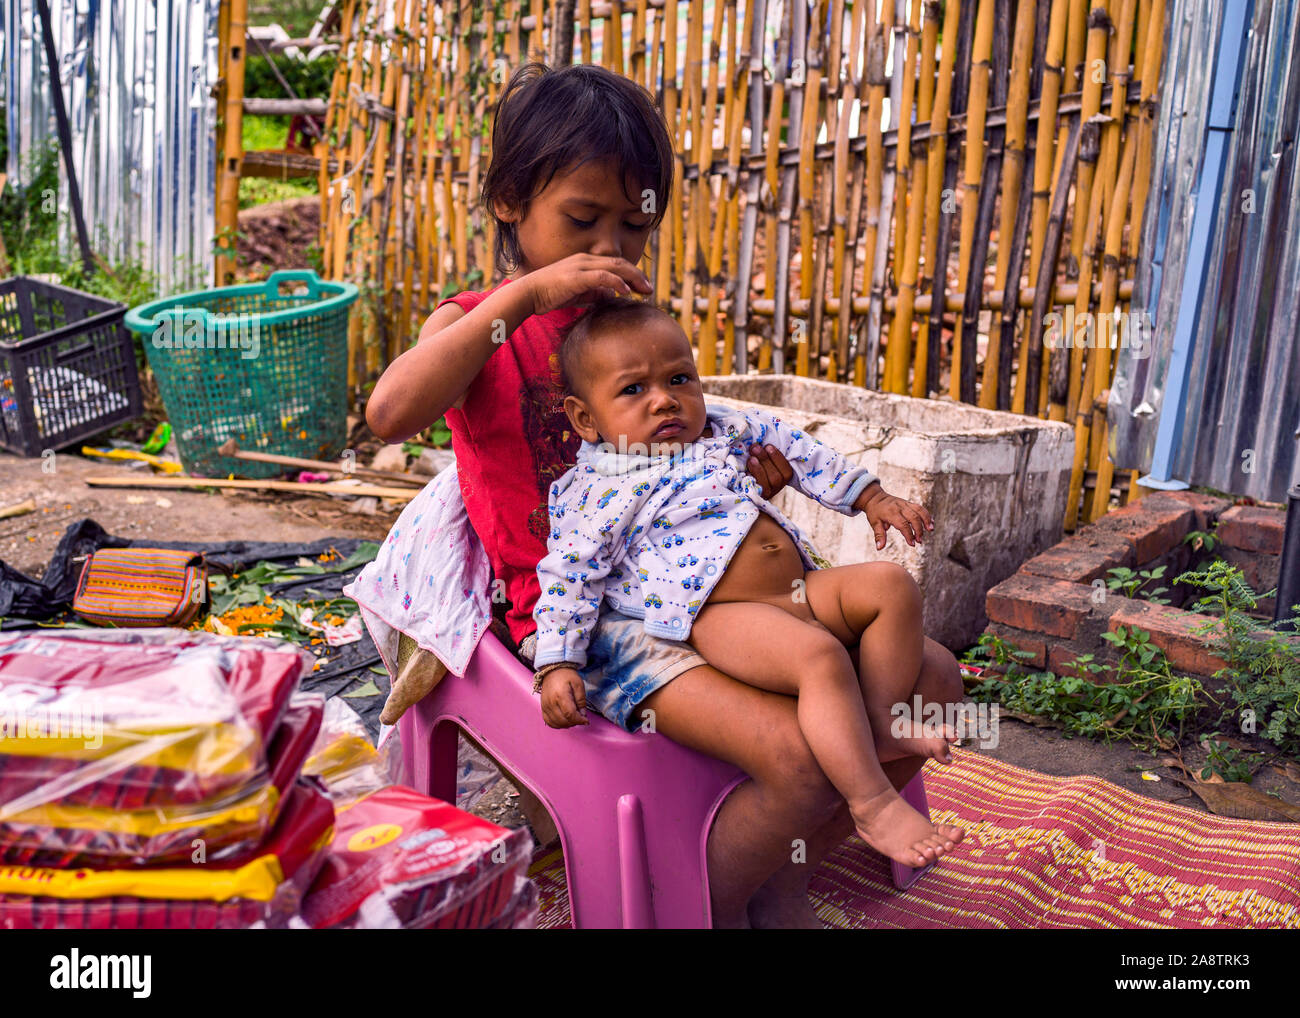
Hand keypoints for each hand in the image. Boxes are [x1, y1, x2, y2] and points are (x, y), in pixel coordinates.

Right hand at [524, 254, 652, 316]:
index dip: (633, 275)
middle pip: (620, 263)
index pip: (616, 264)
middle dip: (639, 276)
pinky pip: (602, 277)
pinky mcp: (577, 276)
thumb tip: (610, 297)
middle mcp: (586, 259)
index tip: (644, 287)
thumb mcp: (578, 293)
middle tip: (651, 289)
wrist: (529, 294)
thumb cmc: (551, 294)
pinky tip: (626, 292)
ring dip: (633, 278)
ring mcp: (581, 266)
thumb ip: (594, 293)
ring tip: (645, 290)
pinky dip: (617, 283)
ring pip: (615, 267)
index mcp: (587, 262)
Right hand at [539, 667, 589, 727]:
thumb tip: (582, 714)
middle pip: (563, 721)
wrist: (553, 670)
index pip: (570, 714)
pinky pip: (548, 721)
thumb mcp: (578, 684)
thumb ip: (581, 700)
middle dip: (574, 722)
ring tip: (573, 719)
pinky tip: (564, 721)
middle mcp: (551, 703)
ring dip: (566, 724)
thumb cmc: (567, 676)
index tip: (586, 720)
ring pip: (556, 723)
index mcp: (561, 696)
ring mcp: (545, 706)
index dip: (579, 720)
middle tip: (581, 718)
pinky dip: (557, 724)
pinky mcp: (542, 707)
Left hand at [745, 443, 792, 499]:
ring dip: (758, 469)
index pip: (787, 471)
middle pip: (776, 478)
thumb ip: (768, 450)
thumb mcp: (767, 457)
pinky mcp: (756, 497)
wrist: (744, 481)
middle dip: (765, 460)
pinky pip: (755, 490)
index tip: (768, 446)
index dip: (778, 458)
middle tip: (755, 448)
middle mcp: (777, 487)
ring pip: (766, 484)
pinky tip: (746, 470)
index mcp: (784, 477)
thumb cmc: (759, 463)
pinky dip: (751, 479)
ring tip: (751, 458)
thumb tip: (766, 434)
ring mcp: (767, 494)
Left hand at [859, 482, 933, 549]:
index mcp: (891, 513)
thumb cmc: (875, 512)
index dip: (909, 535)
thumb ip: (879, 536)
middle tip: (919, 541)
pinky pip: (920, 508)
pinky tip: (931, 523)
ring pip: (919, 510)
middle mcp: (900, 507)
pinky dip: (926, 515)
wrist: (875, 497)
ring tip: (931, 530)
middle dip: (918, 530)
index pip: (903, 525)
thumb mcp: (874, 524)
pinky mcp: (909, 503)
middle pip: (913, 518)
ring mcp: (905, 504)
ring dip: (926, 520)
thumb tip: (879, 548)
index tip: (912, 544)